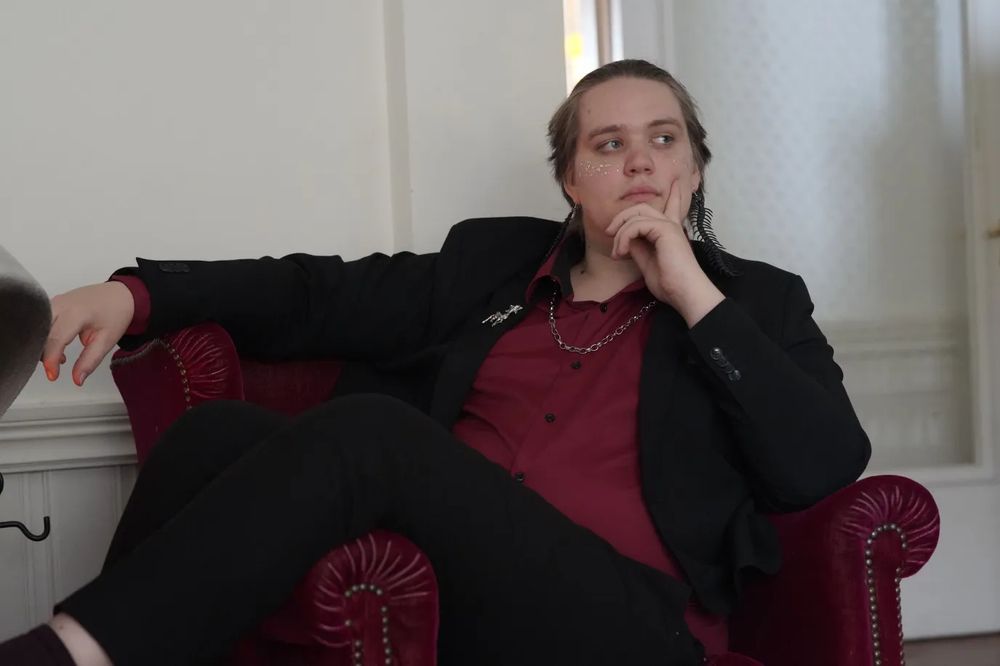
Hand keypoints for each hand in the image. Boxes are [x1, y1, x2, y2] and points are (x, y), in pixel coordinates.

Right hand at [41, 282, 134, 385]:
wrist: (120, 295)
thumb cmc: (115, 314)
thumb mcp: (106, 341)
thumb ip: (90, 361)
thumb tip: (77, 380)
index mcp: (76, 312)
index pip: (55, 338)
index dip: (51, 359)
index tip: (53, 375)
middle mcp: (61, 304)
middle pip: (40, 333)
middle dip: (43, 354)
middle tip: (56, 368)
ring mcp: (55, 302)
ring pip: (37, 327)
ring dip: (43, 346)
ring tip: (62, 358)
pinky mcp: (52, 303)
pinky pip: (41, 322)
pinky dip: (45, 337)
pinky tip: (59, 347)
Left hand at [605, 179, 723, 325]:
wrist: (684, 293)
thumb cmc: (669, 284)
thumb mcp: (646, 262)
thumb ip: (637, 247)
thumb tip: (625, 239)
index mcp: (670, 232)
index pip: (671, 208)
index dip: (674, 196)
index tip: (676, 183)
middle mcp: (671, 225)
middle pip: (641, 208)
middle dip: (622, 218)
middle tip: (609, 233)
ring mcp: (669, 226)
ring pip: (636, 214)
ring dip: (620, 233)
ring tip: (617, 252)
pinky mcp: (665, 230)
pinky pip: (636, 225)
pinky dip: (624, 237)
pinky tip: (623, 252)